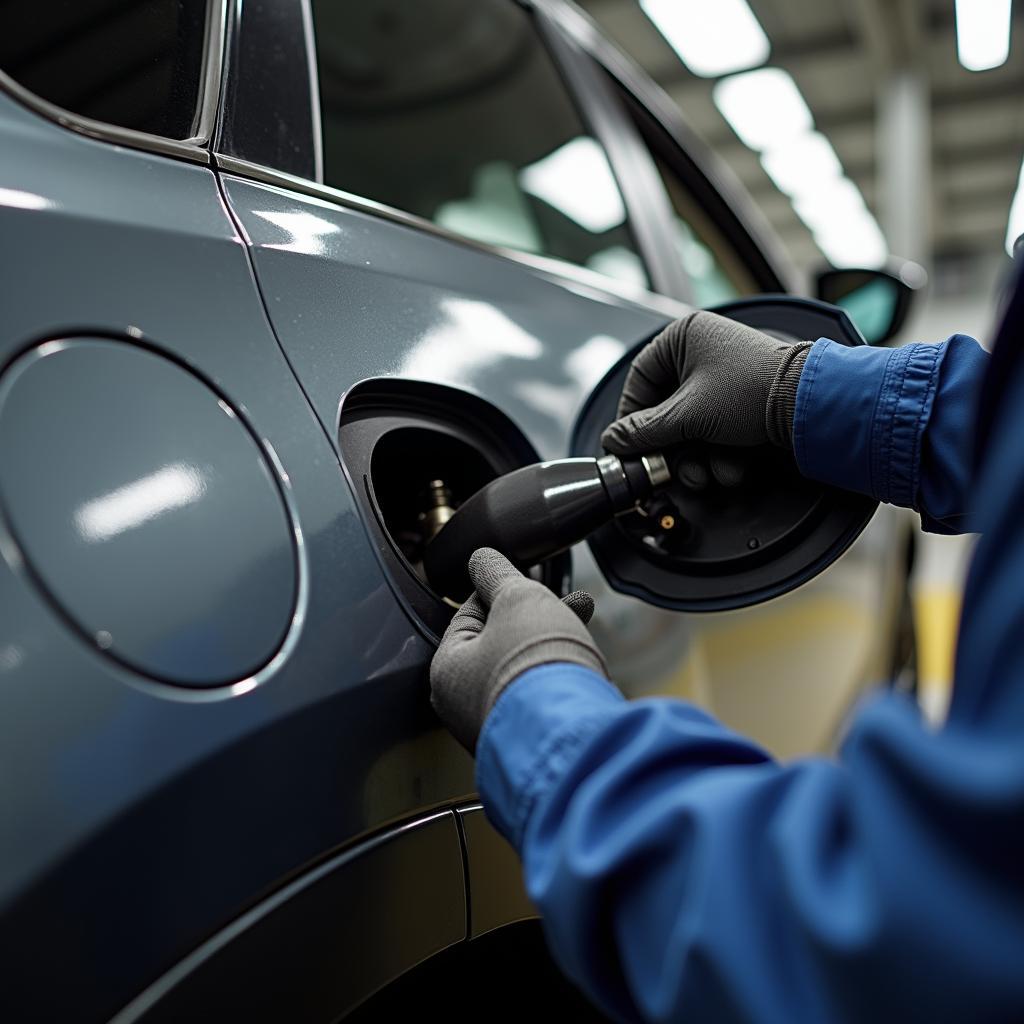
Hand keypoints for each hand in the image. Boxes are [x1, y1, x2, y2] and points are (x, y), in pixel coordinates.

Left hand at [430, 548, 606, 751]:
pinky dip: (560, 680)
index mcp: (446, 669)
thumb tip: (483, 559)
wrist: (573, 735)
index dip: (502, 590)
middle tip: (572, 602)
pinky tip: (583, 669)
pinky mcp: (530, 746)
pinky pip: (542, 701)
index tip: (526, 579)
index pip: (469, 615)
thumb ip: (497, 574)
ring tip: (584, 628)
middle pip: (500, 645)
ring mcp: (496, 730)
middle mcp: (462, 707)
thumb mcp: (517, 598)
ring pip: (524, 673)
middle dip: (539, 618)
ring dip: (554, 646)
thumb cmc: (535, 668)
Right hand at [601, 311, 811, 455]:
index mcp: (684, 337)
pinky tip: (732, 467)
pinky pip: (717, 428)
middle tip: (666, 469)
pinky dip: (721, 453)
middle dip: (671, 447)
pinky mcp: (743, 399)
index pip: (641, 378)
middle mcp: (703, 351)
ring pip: (692, 424)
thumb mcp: (687, 415)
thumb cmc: (751, 392)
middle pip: (666, 408)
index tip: (629, 444)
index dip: (632, 415)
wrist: (809, 406)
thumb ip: (645, 431)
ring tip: (706, 475)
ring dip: (696, 458)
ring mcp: (725, 376)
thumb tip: (614, 440)